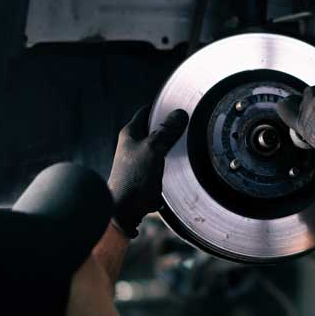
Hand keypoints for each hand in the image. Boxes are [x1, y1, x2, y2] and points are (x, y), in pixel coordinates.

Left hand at [108, 105, 187, 237]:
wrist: (125, 211)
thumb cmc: (134, 178)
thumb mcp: (153, 149)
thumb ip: (167, 131)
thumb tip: (180, 114)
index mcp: (130, 133)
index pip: (147, 111)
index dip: (162, 107)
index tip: (179, 105)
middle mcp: (133, 145)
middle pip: (155, 129)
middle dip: (171, 128)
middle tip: (189, 125)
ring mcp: (139, 161)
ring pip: (160, 147)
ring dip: (172, 147)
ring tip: (188, 145)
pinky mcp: (146, 176)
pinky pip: (162, 164)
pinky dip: (171, 163)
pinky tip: (182, 165)